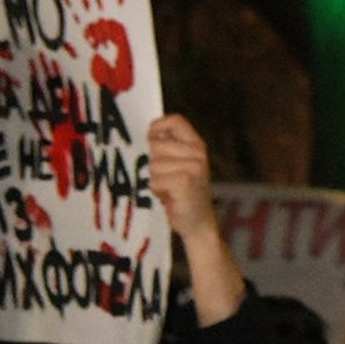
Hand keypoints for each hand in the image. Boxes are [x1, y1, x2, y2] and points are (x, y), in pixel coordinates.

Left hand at [147, 115, 216, 238]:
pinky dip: (157, 191)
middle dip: (154, 163)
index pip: (175, 121)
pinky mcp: (185, 182)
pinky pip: (155, 180)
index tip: (151, 140)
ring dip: (155, 180)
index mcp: (197, 145)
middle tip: (167, 177)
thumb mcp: (179, 165)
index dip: (157, 127)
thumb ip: (167, 148)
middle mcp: (198, 153)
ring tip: (169, 189)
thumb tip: (146, 134)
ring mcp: (194, 167)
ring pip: (154, 165)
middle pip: (157, 145)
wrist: (198, 222)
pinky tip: (169, 197)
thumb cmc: (183, 193)